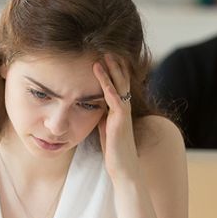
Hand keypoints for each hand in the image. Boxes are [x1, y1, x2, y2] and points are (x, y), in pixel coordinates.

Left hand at [92, 54, 139, 181]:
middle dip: (115, 65)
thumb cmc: (114, 152)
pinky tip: (100, 75)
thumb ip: (102, 115)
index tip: (106, 56)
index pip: (119, 85)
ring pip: (120, 87)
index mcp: (120, 110)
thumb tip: (92, 104)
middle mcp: (124, 109)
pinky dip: (107, 86)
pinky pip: (114, 99)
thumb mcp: (105, 128)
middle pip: (122, 81)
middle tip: (107, 47)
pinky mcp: (120, 121)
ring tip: (105, 55)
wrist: (124, 170)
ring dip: (112, 70)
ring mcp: (123, 114)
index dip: (114, 71)